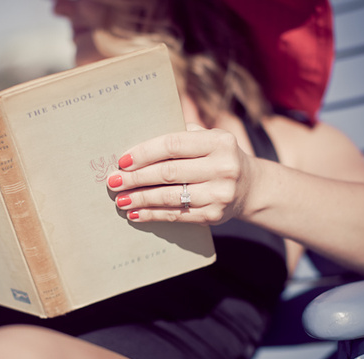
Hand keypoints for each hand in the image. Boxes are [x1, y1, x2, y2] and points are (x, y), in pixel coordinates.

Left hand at [107, 124, 251, 224]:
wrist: (250, 188)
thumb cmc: (218, 158)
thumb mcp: (210, 139)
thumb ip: (182, 137)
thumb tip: (138, 145)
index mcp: (219, 142)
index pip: (173, 145)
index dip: (145, 152)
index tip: (122, 160)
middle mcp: (223, 167)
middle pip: (168, 173)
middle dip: (136, 178)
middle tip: (113, 182)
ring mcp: (219, 194)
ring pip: (169, 197)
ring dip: (140, 199)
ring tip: (120, 199)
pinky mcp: (213, 216)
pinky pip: (176, 215)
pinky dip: (152, 215)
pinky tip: (135, 213)